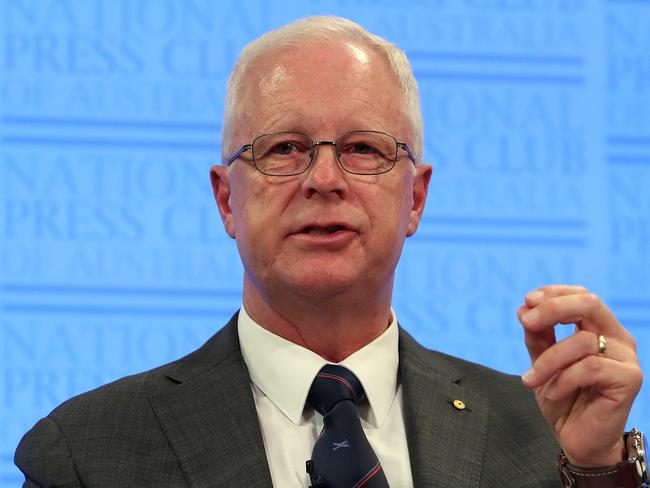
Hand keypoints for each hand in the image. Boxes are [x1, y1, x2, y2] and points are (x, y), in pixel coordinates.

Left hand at [518, 285, 642, 467]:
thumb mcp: (541, 361)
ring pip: (581, 341)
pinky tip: (554, 392)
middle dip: (553, 308)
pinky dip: (563, 379)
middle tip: (526, 322)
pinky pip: (589, 367)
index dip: (554, 293)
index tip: (527, 301)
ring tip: (532, 380)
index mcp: (600, 328)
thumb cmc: (562, 397)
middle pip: (589, 303)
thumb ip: (537, 335)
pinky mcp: (629, 379)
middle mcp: (617, 338)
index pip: (581, 295)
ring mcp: (626, 358)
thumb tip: (524, 308)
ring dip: (548, 361)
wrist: (576, 440)